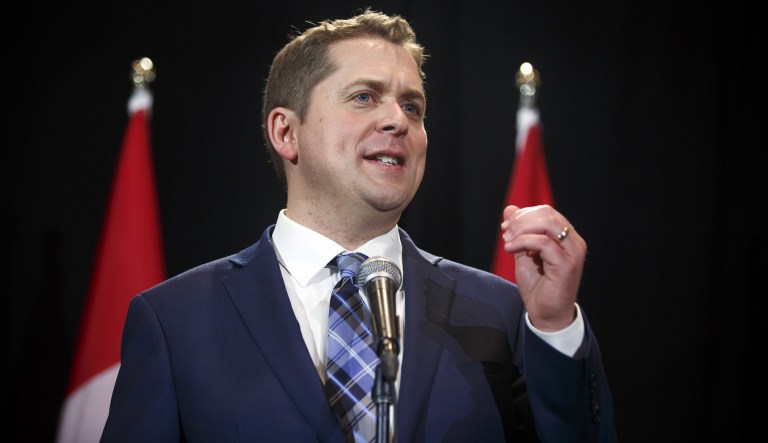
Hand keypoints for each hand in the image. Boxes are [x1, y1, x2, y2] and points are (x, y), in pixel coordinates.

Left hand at [500, 204, 584, 331]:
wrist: (545, 313)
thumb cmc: (537, 285)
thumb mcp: (523, 252)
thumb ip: (519, 232)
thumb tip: (510, 208)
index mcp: (566, 237)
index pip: (546, 212)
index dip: (524, 214)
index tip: (506, 226)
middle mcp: (574, 242)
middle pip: (547, 214)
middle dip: (521, 220)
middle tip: (505, 232)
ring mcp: (573, 252)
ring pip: (547, 224)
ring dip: (522, 229)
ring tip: (507, 241)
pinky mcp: (567, 264)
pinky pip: (543, 243)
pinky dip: (523, 242)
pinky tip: (510, 249)